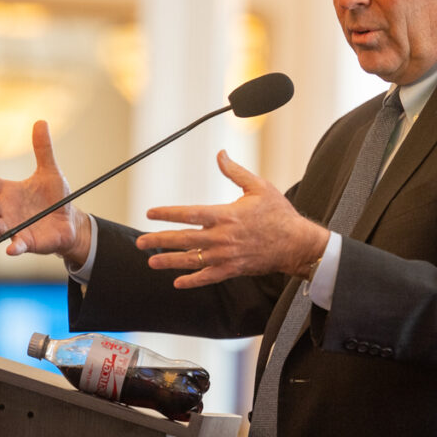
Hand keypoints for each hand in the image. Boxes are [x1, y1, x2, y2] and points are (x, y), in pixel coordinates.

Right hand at [0, 120, 91, 266]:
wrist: (69, 222)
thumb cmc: (55, 198)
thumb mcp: (50, 172)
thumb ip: (43, 150)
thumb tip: (40, 122)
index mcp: (9, 192)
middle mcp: (7, 210)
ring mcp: (15, 227)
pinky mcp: (27, 242)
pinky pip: (19, 245)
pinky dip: (15, 247)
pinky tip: (11, 249)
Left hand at [138, 150, 329, 288]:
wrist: (296, 243)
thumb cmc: (279, 214)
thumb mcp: (259, 186)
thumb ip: (235, 172)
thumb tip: (220, 154)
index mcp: (225, 215)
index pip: (189, 213)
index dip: (167, 213)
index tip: (150, 213)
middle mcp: (222, 237)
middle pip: (183, 239)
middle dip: (159, 240)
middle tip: (140, 242)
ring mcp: (226, 256)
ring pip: (191, 260)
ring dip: (169, 261)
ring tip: (152, 261)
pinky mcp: (233, 270)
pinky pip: (208, 278)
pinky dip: (192, 281)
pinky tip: (178, 282)